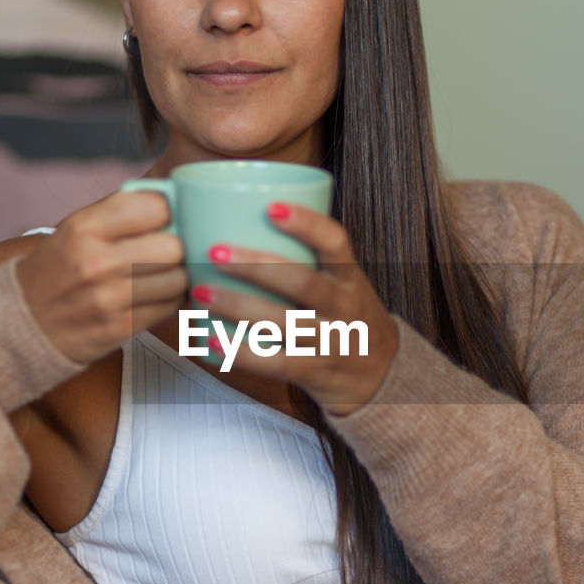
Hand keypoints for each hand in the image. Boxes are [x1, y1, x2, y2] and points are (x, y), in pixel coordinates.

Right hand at [16, 190, 186, 363]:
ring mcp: (110, 298)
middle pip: (174, 246)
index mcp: (85, 227)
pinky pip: (169, 308)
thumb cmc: (58, 267)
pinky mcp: (121, 328)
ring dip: (176, 276)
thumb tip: (175, 200)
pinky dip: (169, 300)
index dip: (168, 212)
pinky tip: (154, 295)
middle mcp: (96, 262)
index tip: (164, 220)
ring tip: (161, 274)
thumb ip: (121, 212)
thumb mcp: (76, 228)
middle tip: (167, 251)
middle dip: (176, 247)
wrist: (23, 320)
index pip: (156, 206)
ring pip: (178, 280)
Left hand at [196, 203, 398, 415]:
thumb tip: (242, 224)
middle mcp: (344, 307)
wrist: (382, 376)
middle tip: (214, 252)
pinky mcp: (316, 372)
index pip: (335, 242)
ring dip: (237, 306)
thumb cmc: (347, 319)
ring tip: (200, 293)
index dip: (306, 223)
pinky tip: (210, 341)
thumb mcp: (343, 285)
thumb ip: (308, 260)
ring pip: (283, 322)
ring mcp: (331, 341)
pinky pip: (275, 363)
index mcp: (349, 277)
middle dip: (255, 265)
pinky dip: (240, 353)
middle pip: (301, 282)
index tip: (271, 207)